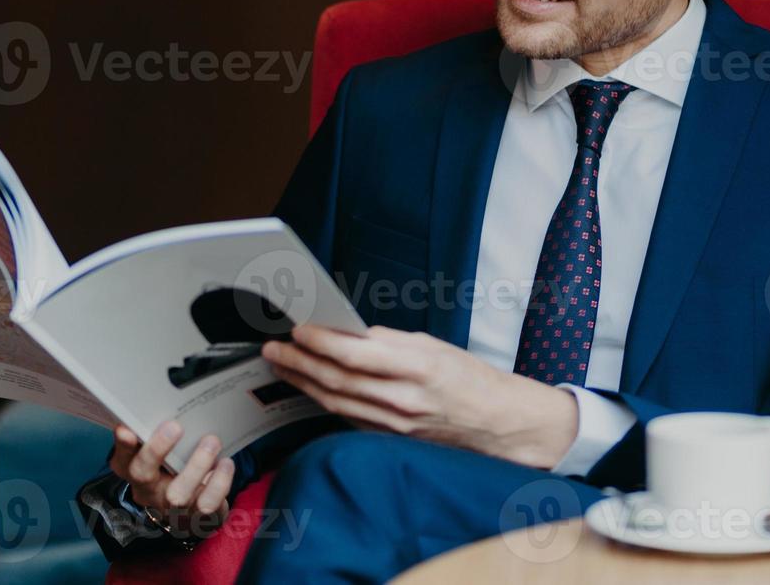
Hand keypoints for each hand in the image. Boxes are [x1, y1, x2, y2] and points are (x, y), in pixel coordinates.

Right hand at [109, 420, 232, 537]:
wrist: (192, 513)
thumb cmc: (175, 469)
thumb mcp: (163, 454)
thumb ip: (159, 433)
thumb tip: (167, 400)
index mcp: (134, 471)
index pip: (121, 457)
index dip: (122, 446)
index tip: (126, 429)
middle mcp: (149, 491)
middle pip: (142, 474)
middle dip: (156, 450)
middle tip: (174, 426)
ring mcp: (172, 508)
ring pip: (178, 494)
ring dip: (196, 464)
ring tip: (211, 441)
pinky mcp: (197, 518)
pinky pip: (208, 503)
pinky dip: (219, 481)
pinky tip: (225, 463)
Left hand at [262, 324, 578, 468]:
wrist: (497, 423)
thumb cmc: (468, 378)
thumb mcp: (432, 346)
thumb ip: (387, 341)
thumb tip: (346, 332)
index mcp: (416, 366)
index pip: (355, 353)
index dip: (320, 342)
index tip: (297, 330)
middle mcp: (402, 400)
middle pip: (336, 379)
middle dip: (298, 362)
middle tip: (273, 348)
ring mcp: (394, 425)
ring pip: (336, 401)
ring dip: (303, 382)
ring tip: (281, 365)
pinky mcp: (389, 439)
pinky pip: (348, 418)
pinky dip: (324, 401)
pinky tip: (308, 388)